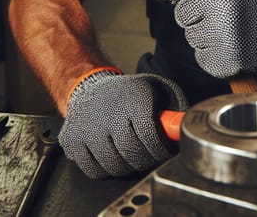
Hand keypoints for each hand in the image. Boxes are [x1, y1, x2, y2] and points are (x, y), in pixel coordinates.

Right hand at [58, 71, 186, 177]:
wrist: (90, 86)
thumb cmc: (128, 92)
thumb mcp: (157, 87)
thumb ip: (175, 105)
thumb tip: (185, 126)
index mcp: (134, 99)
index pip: (151, 139)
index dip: (161, 151)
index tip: (164, 151)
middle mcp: (109, 113)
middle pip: (133, 155)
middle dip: (146, 160)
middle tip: (150, 155)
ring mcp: (87, 129)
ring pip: (114, 166)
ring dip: (127, 166)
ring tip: (132, 153)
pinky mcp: (72, 141)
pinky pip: (95, 171)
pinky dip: (107, 169)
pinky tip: (113, 154)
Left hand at [165, 0, 256, 78]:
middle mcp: (219, 1)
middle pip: (181, 12)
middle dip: (196, 11)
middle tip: (221, 9)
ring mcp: (223, 33)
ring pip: (191, 36)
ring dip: (206, 32)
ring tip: (232, 24)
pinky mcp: (228, 58)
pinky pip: (202, 56)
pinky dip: (213, 53)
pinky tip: (234, 41)